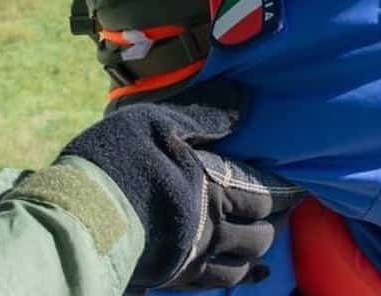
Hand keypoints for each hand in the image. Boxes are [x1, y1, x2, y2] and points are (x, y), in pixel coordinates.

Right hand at [59, 81, 302, 288]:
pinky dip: (241, 279)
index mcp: (212, 188)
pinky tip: (250, 276)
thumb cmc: (119, 159)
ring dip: (258, 251)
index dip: (284, 191)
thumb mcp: (161, 121)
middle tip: (281, 209)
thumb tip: (244, 103)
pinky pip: (218, 284)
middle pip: (259, 233)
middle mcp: (211, 229)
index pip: (262, 194)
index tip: (301, 186)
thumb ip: (205, 116)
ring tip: (265, 239)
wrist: (79, 214)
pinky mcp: (172, 277)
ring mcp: (192, 258)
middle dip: (274, 221)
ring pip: (242, 264)